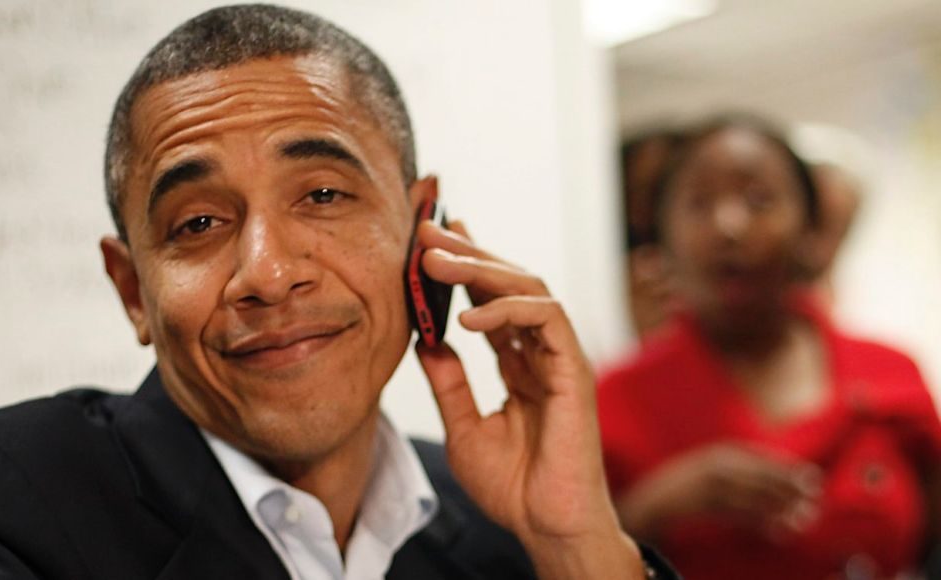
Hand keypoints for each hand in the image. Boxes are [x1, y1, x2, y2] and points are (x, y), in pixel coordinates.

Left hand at [413, 219, 642, 577]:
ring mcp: (559, 357)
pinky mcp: (574, 368)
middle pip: (507, 283)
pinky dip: (508, 309)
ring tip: (435, 262)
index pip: (492, 301)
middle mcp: (541, 353)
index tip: (431, 242)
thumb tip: (425, 340)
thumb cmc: (512, 486)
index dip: (466, 267)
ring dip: (480, 269)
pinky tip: (469, 317)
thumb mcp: (462, 427)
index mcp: (519, 365)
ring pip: (528, 287)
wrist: (544, 523)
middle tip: (426, 232)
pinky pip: (546, 318)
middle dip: (466, 253)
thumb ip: (448, 382)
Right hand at [619, 443, 820, 541]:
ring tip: (803, 518)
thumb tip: (773, 485)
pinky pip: (735, 514)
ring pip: (749, 495)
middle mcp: (711, 466)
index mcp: (716, 455)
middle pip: (757, 476)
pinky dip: (758, 522)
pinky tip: (778, 531)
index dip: (785, 467)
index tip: (812, 477)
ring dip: (778, 507)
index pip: (757, 458)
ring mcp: (703, 485)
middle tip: (815, 497)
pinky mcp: (699, 505)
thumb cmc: (681, 491)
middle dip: (786, 486)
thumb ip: (734, 474)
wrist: (645, 503)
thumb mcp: (707, 474)